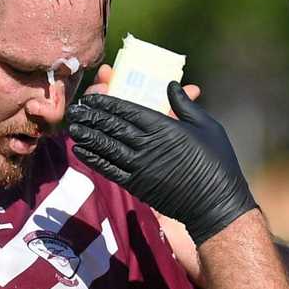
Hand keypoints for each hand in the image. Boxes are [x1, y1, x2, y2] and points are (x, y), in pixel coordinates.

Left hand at [67, 83, 256, 244]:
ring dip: (87, 136)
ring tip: (72, 126)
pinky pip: (109, 169)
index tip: (92, 97)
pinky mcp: (137, 185)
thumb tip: (171, 85)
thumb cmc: (216, 162)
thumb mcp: (207, 126)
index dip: (107, 103)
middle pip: (112, 126)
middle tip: (75, 109)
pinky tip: (80, 151)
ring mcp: (139, 166)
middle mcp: (147, 145)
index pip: (127, 110)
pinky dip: (93, 159)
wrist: (214, 203)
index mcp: (164, 127)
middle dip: (91, 116)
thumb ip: (185, 105)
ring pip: (106, 147)